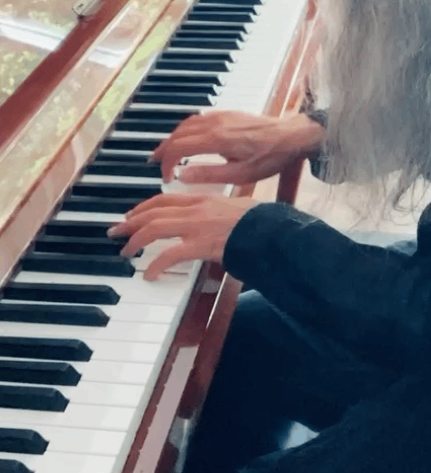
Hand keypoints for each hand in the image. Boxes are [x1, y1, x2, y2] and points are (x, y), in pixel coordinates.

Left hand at [107, 194, 257, 279]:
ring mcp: (197, 226)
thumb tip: (214, 222)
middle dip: (130, 221)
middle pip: (154, 210)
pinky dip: (155, 265)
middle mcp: (196, 209)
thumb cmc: (261, 223)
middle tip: (116, 230)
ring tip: (126, 252)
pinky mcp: (200, 245)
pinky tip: (149, 275)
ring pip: (154, 228)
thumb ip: (220, 213)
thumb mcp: (238, 208)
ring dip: (135, 240)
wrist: (272, 230)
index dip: (145, 206)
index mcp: (205, 199)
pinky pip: (169, 255)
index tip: (133, 214)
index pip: (166, 198)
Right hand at [152, 110, 324, 184]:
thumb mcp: (242, 175)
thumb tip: (183, 175)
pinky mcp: (228, 113)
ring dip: (173, 138)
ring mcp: (221, 116)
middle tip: (156, 165)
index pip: (179, 147)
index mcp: (217, 139)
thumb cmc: (270, 157)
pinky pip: (199, 119)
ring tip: (166, 153)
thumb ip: (210, 175)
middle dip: (164, 149)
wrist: (292, 135)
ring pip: (186, 123)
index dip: (167, 162)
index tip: (167, 177)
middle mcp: (215, 123)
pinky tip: (187, 139)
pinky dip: (186, 129)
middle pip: (178, 133)